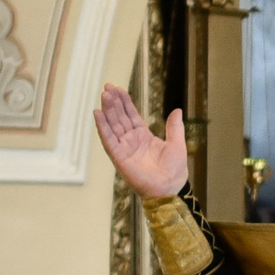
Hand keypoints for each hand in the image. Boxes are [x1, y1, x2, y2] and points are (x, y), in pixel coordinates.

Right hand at [95, 84, 188, 198]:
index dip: (124, 102)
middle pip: (120, 118)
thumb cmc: (175, 170)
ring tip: (104, 95)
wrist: (170, 187)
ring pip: (113, 126)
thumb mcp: (176, 144)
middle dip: (114, 102)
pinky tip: (98, 114)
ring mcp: (124, 148)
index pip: (131, 115)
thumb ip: (174, 127)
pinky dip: (102, 127)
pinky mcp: (119, 157)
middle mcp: (131, 141)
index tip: (118, 89)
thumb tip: (177, 110)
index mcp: (143, 136)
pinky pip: (108, 140)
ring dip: (108, 110)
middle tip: (107, 87)